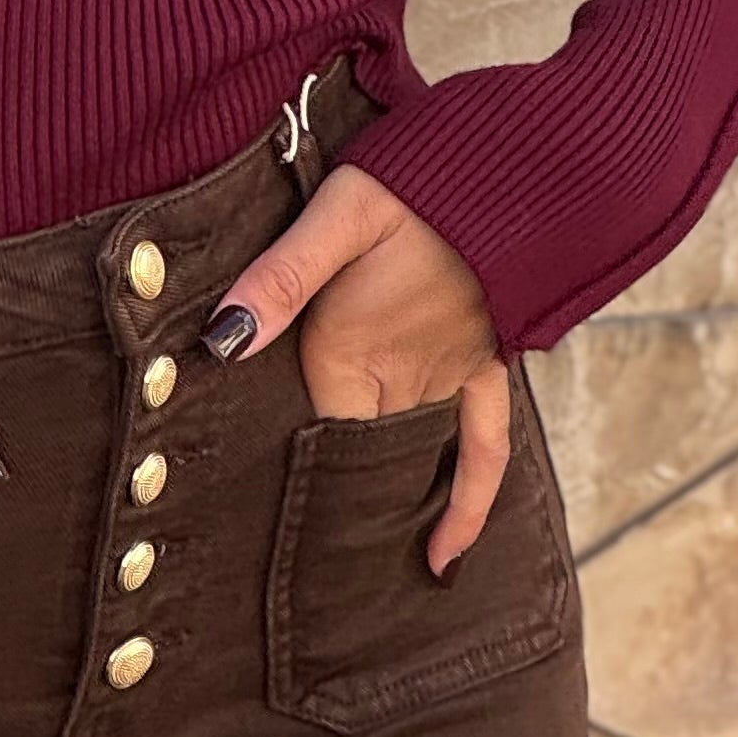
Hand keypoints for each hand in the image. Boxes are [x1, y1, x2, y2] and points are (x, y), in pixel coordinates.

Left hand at [200, 162, 510, 574]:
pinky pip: (484, 448)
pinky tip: (446, 557)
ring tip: (350, 569)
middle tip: (295, 572)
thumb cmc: (415, 178)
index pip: (309, 431)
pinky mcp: (487, 365)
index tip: (248, 522)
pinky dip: (467, 502)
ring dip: (382, 501)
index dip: (280, 467)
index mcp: (354, 348)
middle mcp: (402, 376)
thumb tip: (222, 340)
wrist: (515, 164)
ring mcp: (450, 375)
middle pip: (354, 452)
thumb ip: (280, 279)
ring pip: (406, 454)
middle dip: (328, 500)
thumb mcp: (336, 214)